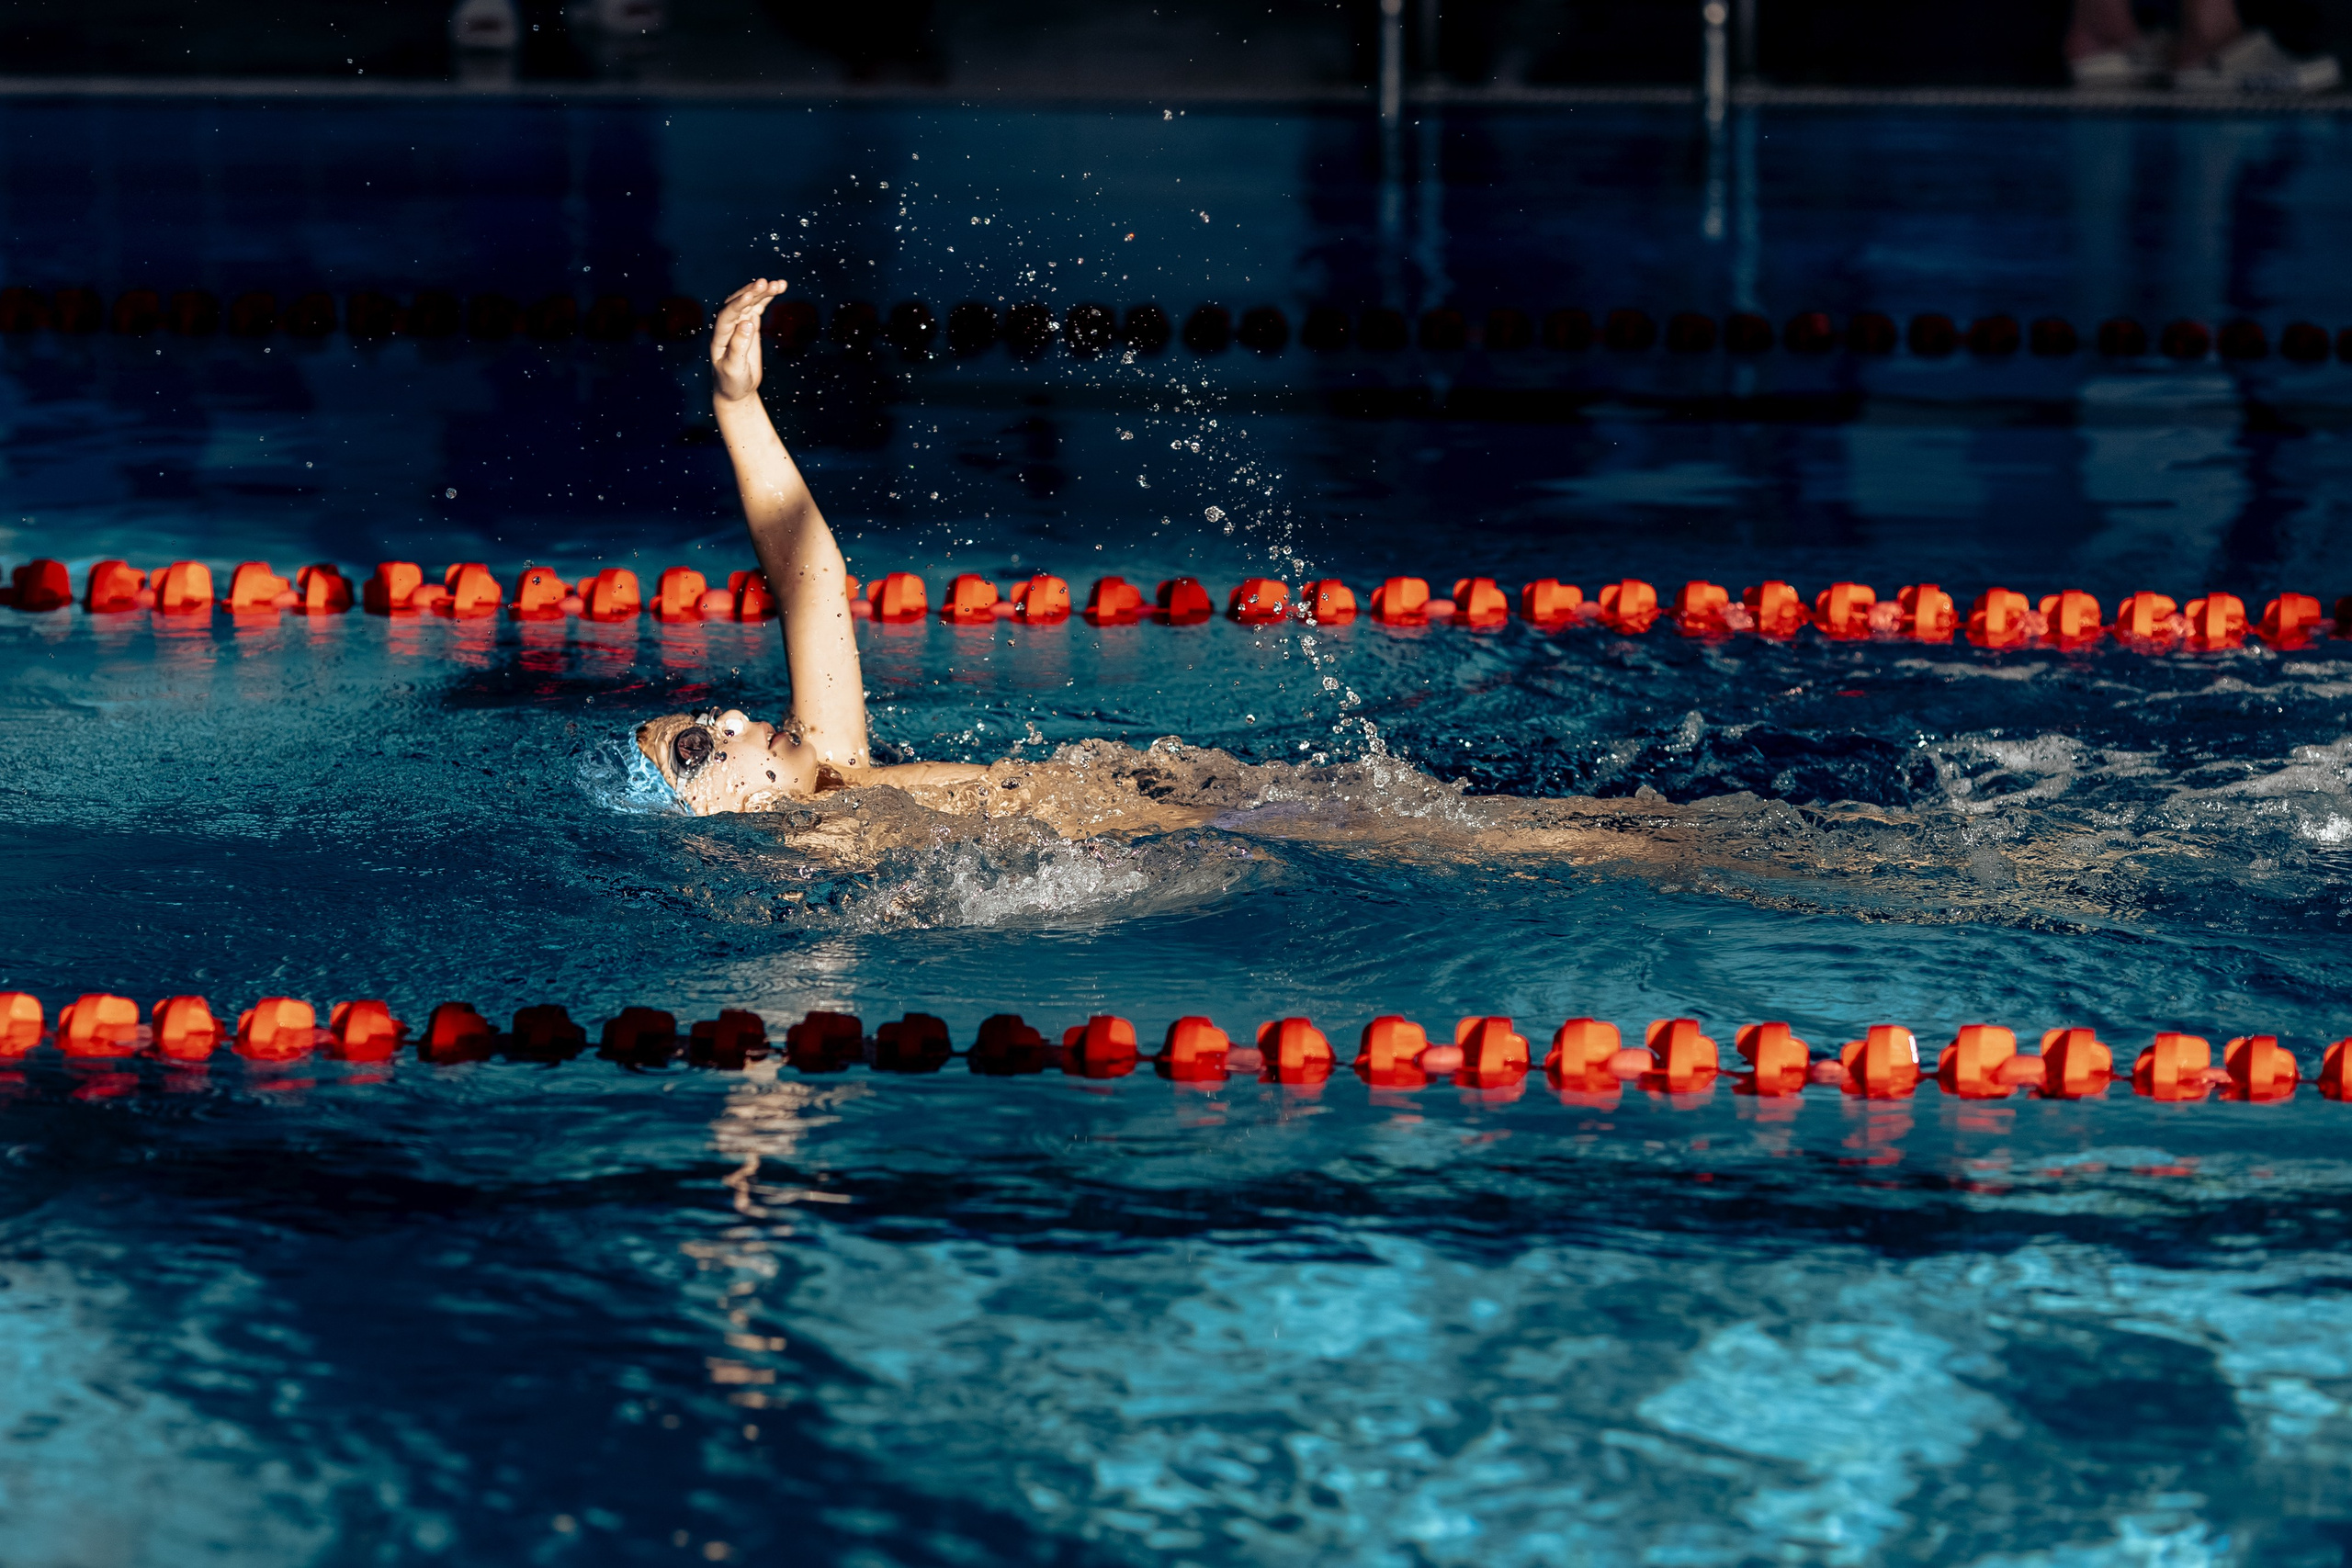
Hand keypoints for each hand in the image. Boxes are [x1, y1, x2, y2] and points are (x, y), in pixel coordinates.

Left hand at [712, 278, 786, 402]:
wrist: (735, 388)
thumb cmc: (732, 381)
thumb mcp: (734, 369)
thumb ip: (739, 347)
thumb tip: (747, 323)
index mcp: (718, 337)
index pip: (726, 316)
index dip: (737, 305)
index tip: (750, 297)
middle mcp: (726, 325)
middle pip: (738, 304)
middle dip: (752, 293)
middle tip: (767, 283)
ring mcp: (738, 323)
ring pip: (750, 302)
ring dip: (763, 292)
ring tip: (779, 284)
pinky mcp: (749, 323)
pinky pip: (758, 306)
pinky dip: (768, 297)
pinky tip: (780, 288)